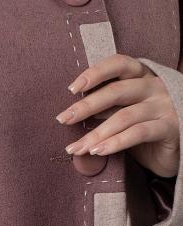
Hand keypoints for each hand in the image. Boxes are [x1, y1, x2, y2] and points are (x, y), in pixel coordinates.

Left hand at [55, 53, 179, 178]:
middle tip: (63, 119)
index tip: (71, 89)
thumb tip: (72, 114)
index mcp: (142, 78)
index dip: (95, 73)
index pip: (118, 65)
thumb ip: (105, 111)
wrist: (174, 152)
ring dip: (96, 133)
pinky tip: (98, 152)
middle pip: (116, 91)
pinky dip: (115, 143)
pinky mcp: (169, 127)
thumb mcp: (122, 117)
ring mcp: (163, 106)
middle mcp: (154, 87)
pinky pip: (138, 133)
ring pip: (124, 117)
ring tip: (76, 148)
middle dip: (86, 106)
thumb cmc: (144, 133)